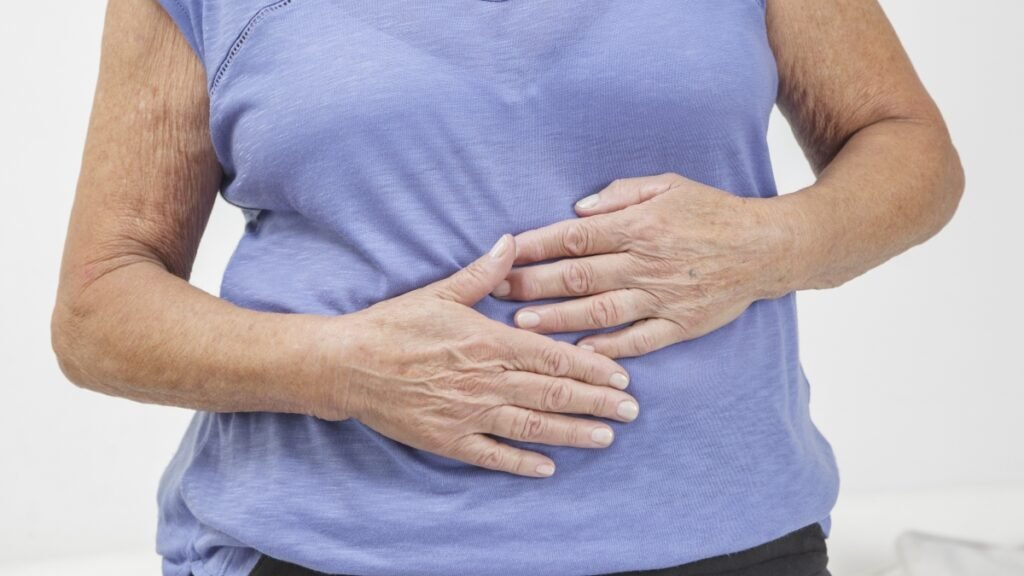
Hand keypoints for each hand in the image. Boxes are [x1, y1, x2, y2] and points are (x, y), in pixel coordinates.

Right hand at [327, 234, 640, 478]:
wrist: (347, 364)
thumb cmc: (394, 324)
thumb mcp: (440, 292)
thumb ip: (483, 272)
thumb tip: (512, 242)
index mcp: (488, 341)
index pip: (553, 358)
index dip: (592, 369)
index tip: (621, 377)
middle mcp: (485, 380)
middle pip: (552, 395)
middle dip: (597, 404)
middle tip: (631, 412)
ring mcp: (468, 413)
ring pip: (532, 427)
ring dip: (573, 434)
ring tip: (605, 439)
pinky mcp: (448, 439)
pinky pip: (493, 455)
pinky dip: (522, 463)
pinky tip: (548, 468)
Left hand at [490, 172, 792, 358]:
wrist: (766, 247)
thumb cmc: (712, 211)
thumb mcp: (669, 185)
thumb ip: (620, 195)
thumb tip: (577, 210)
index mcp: (639, 226)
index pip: (575, 237)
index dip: (537, 247)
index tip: (506, 253)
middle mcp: (646, 263)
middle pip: (579, 276)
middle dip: (534, 284)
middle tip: (498, 292)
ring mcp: (663, 297)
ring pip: (601, 310)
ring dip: (560, 318)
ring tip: (524, 324)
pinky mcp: (680, 324)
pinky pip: (639, 340)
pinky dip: (610, 347)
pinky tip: (580, 352)